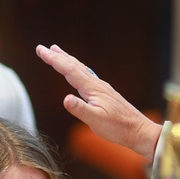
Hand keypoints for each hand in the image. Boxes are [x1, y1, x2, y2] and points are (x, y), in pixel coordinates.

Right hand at [35, 44, 161, 160]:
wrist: (138, 130)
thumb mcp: (96, 121)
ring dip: (67, 60)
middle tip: (43, 48)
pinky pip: (87, 76)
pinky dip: (77, 69)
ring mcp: (102, 88)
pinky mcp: (105, 93)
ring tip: (58, 52)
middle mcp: (97, 84)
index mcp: (92, 89)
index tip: (41, 50)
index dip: (54, 60)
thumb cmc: (118, 128)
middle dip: (58, 56)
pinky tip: (78, 72)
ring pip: (81, 69)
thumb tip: (65, 99)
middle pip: (74, 65)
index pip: (69, 70)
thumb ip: (80, 109)